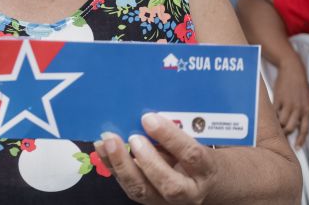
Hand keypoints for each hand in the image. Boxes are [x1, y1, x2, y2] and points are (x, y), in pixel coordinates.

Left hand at [94, 113, 217, 203]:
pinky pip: (128, 186)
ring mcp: (166, 200)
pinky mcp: (148, 200)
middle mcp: (189, 191)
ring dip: (122, 164)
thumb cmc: (196, 154)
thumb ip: (177, 130)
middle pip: (169, 184)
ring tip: (108, 141)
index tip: (149, 118)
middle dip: (148, 160)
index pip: (191, 155)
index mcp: (206, 170)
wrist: (203, 182)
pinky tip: (102, 148)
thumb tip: (148, 112)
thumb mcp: (196, 140)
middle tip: (133, 137)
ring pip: (142, 190)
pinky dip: (112, 166)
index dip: (170, 136)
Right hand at [273, 58, 308, 148]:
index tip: (297, 147)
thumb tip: (297, 125)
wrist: (293, 69)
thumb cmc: (299, 84)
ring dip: (278, 125)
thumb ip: (302, 112)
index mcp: (307, 109)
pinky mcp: (279, 99)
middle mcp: (299, 108)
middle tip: (282, 135)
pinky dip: (273, 116)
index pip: (305, 129)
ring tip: (275, 124)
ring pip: (282, 122)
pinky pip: (275, 112)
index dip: (301, 140)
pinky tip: (271, 115)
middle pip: (291, 128)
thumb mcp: (305, 99)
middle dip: (286, 133)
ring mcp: (288, 103)